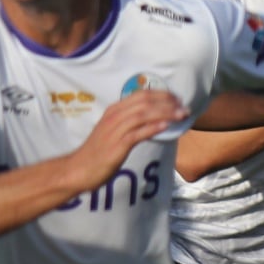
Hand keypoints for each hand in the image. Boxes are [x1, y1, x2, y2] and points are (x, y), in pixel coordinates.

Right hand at [68, 90, 186, 191]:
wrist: (79, 169)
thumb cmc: (98, 152)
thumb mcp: (113, 131)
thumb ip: (130, 123)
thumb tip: (153, 121)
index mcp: (114, 110)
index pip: (141, 95)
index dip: (162, 94)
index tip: (177, 98)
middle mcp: (115, 116)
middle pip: (145, 102)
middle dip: (167, 102)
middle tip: (184, 107)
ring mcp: (115, 130)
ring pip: (143, 114)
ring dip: (165, 113)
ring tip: (181, 115)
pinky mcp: (117, 145)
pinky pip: (138, 133)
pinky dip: (153, 128)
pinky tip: (166, 127)